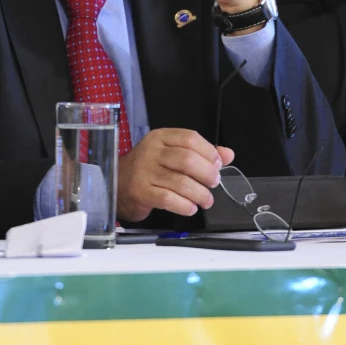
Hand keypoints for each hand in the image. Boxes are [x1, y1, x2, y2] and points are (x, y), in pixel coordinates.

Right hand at [117, 128, 233, 221]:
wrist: (117, 183)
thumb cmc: (148, 167)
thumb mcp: (171, 153)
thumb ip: (200, 152)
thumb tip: (228, 154)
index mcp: (161, 137)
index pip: (190, 138)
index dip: (209, 152)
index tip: (217, 164)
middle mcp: (152, 152)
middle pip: (188, 160)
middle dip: (207, 174)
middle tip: (214, 183)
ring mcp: (145, 172)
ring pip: (181, 182)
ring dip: (200, 194)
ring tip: (206, 200)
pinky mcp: (142, 192)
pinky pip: (169, 199)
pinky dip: (185, 205)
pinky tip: (191, 207)